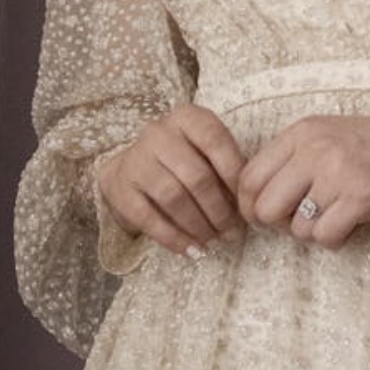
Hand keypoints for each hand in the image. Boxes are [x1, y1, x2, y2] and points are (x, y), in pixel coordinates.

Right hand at [97, 104, 247, 256]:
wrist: (131, 167)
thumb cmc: (182, 159)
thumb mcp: (206, 151)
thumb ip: (227, 166)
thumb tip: (250, 202)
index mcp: (187, 118)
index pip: (215, 141)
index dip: (234, 174)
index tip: (246, 202)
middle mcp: (158, 133)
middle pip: (196, 175)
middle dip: (219, 209)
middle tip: (232, 232)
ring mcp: (136, 159)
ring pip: (173, 197)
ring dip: (198, 225)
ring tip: (214, 241)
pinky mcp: (120, 188)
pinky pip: (148, 218)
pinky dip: (173, 238)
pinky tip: (190, 250)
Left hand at [238, 106, 369, 248]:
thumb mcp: (331, 137)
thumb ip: (295, 161)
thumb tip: (258, 203)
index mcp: (301, 132)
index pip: (247, 178)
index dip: (252, 206)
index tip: (272, 217)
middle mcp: (314, 148)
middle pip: (263, 208)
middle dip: (280, 226)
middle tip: (306, 222)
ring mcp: (338, 171)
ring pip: (296, 229)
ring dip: (315, 233)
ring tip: (340, 217)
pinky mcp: (363, 195)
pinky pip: (326, 237)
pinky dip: (337, 240)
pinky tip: (354, 224)